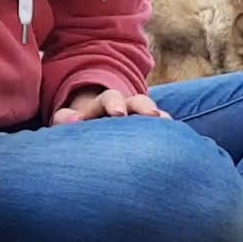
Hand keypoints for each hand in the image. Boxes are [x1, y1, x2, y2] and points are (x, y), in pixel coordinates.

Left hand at [51, 86, 168, 125]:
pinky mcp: (149, 134)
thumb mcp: (67, 121)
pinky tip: (177, 144)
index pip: (110, 98)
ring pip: (155, 116)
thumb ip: (65, 118)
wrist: (91, 131)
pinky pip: (162, 133)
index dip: (114, 104)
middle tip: (153, 116)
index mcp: (104, 103)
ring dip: (162, 121)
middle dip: (145, 108)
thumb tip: (74, 120)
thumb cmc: (78, 128)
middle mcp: (127, 108)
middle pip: (139, 102)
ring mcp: (140, 120)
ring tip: (170, 128)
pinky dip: (170, 136)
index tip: (118, 113)